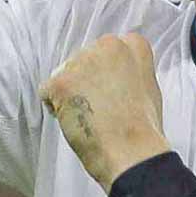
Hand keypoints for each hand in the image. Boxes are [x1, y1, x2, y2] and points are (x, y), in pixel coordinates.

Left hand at [39, 33, 170, 192]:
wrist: (131, 151)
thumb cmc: (142, 128)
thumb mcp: (148, 86)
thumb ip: (130, 71)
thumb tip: (115, 74)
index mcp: (131, 45)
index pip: (109, 48)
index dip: (105, 71)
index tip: (109, 90)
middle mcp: (107, 45)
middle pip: (83, 59)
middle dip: (84, 80)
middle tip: (98, 107)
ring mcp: (82, 62)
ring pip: (64, 74)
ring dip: (70, 94)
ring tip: (88, 118)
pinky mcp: (61, 81)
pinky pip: (47, 91)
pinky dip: (56, 108)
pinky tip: (74, 122)